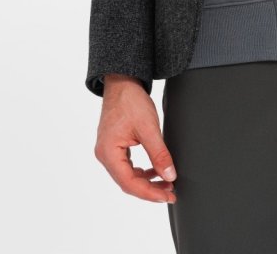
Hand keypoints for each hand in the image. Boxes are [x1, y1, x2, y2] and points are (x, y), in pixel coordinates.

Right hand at [94, 74, 178, 202]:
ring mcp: (108, 151)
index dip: (150, 193)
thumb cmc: (130, 101)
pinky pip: (127, 166)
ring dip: (147, 181)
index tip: (167, 195)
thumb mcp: (149, 128)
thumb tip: (169, 175)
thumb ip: (159, 154)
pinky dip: (141, 171)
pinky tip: (154, 170)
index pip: (129, 183)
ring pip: (128, 175)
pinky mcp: (114, 146)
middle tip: (171, 191)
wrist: (123, 81)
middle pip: (128, 182)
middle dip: (150, 189)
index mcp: (108, 152)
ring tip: (166, 182)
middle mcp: (105, 155)